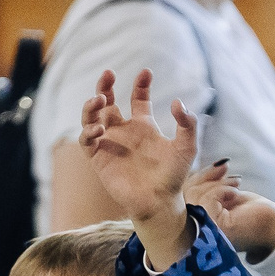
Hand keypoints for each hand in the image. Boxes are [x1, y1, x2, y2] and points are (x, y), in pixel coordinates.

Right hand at [79, 69, 197, 261]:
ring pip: (91, 117)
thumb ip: (187, 124)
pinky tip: (100, 130)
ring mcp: (109, 145)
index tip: (146, 72)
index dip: (141, 84)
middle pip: (107, 102)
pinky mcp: (99, 160)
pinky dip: (88, 132)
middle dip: (104, 86)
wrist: (159, 203)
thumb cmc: (173, 177)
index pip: (138, 98)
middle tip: (108, 73)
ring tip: (100, 99)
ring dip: (91, 105)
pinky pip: (86, 141)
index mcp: (143, 126)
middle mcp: (124, 132)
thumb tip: (178, 102)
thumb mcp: (186, 148)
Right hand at [185, 161, 274, 260]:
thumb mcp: (223, 195)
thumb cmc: (251, 213)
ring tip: (235, 184)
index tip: (218, 168)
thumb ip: (206, 187)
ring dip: (216, 183)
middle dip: (205, 176)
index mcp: (196, 227)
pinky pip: (207, 199)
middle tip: (226, 170)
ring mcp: (205, 233)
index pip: (181, 198)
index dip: (196, 178)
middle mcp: (197, 234)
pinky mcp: (216, 229)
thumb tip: (204, 167)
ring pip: (194, 196)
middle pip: (184, 195)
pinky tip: (236, 194)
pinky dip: (222, 190)